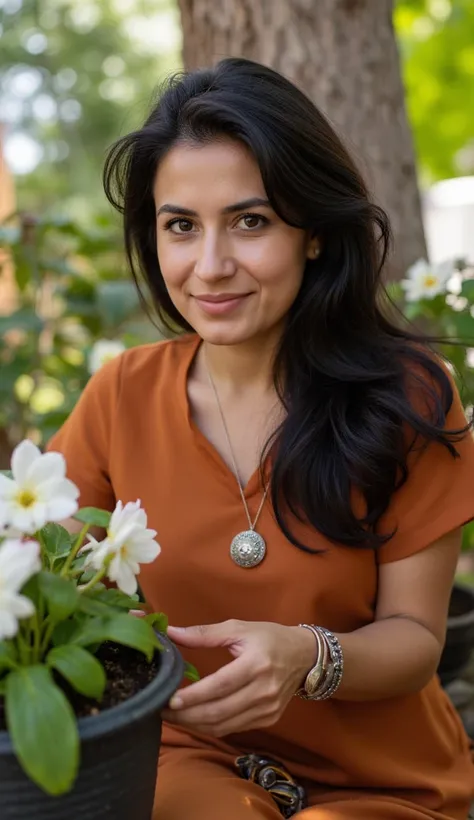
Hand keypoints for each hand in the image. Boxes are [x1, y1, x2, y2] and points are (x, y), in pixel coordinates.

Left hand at [162, 620, 315, 736]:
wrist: (304, 656)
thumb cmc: (269, 637)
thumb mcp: (239, 628)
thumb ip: (205, 633)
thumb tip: (172, 632)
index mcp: (256, 664)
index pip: (220, 685)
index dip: (194, 696)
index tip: (170, 699)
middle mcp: (264, 691)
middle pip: (219, 711)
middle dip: (187, 715)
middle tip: (162, 710)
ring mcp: (268, 709)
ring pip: (224, 725)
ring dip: (195, 724)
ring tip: (173, 716)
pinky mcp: (268, 720)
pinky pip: (233, 728)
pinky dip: (211, 727)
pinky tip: (195, 718)